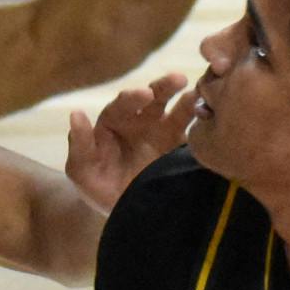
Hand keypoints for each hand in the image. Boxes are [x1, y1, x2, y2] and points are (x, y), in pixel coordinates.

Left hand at [66, 72, 195, 214]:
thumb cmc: (96, 187)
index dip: (133, 97)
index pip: (123, 104)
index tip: (145, 94)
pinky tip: (214, 116)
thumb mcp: (81, 170)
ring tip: (202, 93)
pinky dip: (203, 122)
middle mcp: (140, 120)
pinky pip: (194, 131)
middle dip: (164, 86)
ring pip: (177, 108)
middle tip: (178, 80)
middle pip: (153, 97)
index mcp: (114, 121)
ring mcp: (163, 132)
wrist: (121, 210)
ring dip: (189, 98)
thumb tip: (75, 114)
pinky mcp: (180, 147)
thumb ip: (80, 144)